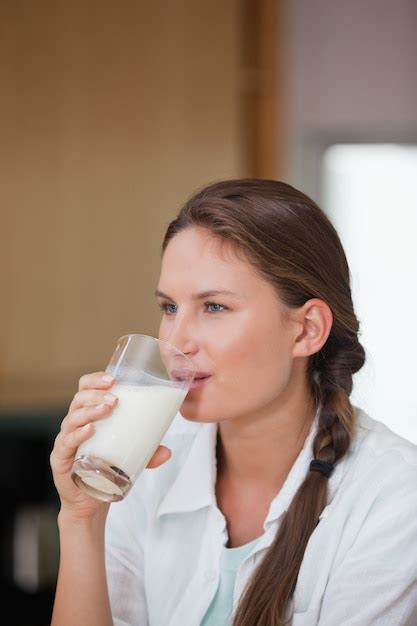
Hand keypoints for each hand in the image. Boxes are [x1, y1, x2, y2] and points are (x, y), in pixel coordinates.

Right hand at [50, 371, 171, 521]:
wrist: (89, 500)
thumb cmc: (106, 468)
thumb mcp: (130, 456)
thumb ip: (148, 453)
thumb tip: (167, 452)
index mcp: (88, 415)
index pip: (86, 388)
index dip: (96, 380)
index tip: (113, 379)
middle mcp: (74, 424)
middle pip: (79, 399)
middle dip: (97, 394)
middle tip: (115, 399)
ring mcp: (66, 440)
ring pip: (73, 418)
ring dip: (90, 410)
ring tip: (108, 409)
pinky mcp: (61, 459)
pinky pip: (66, 442)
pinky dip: (77, 434)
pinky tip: (89, 430)